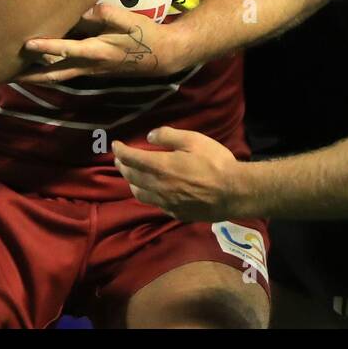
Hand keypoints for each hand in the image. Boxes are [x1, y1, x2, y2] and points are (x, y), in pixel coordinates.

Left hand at [17, 4, 181, 82]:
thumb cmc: (144, 35)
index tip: (27, 44)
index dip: (47, 47)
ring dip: (37, 78)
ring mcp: (90, 71)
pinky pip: (66, 74)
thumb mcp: (131, 21)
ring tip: (14, 77)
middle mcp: (90, 65)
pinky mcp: (91, 71)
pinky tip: (35, 71)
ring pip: (58, 77)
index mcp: (98, 50)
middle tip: (7, 75)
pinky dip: (49, 74)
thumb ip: (109, 15)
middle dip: (31, 75)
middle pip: (55, 73)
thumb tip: (88, 9)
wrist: (159, 56)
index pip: (67, 49)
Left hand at [113, 127, 240, 221]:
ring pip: (139, 194)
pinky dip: (147, 195)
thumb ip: (169, 135)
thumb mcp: (194, 140)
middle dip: (123, 166)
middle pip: (131, 177)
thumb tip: (150, 136)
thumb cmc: (215, 162)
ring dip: (131, 183)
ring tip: (132, 177)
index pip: (131, 158)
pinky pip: (154, 204)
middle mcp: (157, 186)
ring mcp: (165, 202)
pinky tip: (153, 192)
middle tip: (120, 159)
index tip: (115, 145)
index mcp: (160, 166)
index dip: (120, 151)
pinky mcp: (175, 212)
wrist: (232, 192)